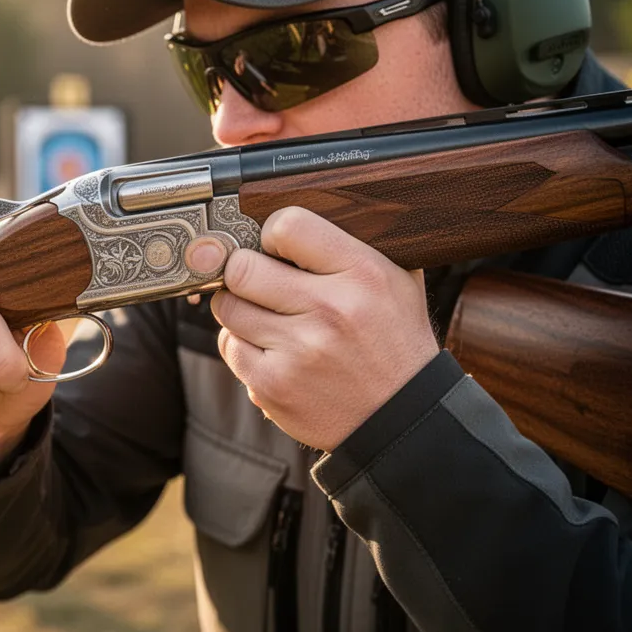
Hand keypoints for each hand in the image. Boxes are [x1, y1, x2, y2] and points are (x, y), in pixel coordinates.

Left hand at [209, 207, 438, 451]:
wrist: (404, 419)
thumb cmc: (394, 342)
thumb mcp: (397, 280)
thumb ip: (351, 243)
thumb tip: (291, 213)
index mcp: (363, 273)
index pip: (286, 224)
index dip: (272, 233)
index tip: (276, 247)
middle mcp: (330, 310)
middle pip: (241, 267)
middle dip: (244, 271)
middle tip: (258, 282)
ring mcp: (298, 351)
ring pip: (228, 307)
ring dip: (240, 308)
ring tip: (267, 316)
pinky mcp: (274, 385)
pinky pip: (229, 347)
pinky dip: (242, 345)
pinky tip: (271, 349)